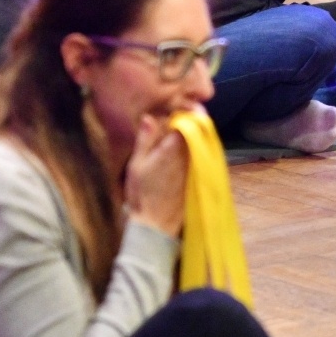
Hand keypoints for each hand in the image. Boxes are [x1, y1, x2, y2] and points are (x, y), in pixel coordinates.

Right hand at [124, 113, 188, 236]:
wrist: (154, 227)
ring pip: (199, 147)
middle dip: (192, 125)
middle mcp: (188, 158)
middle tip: (184, 116)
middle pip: (196, 134)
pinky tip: (186, 155)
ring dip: (194, 139)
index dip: (184, 115)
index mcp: (172, 150)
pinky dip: (195, 154)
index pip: (185, 124)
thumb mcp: (136, 165)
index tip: (179, 110)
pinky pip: (199, 161)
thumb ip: (145, 140)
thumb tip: (149, 117)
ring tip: (185, 133)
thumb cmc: (141, 194)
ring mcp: (194, 170)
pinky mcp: (196, 181)